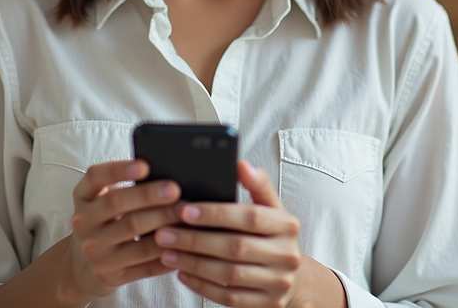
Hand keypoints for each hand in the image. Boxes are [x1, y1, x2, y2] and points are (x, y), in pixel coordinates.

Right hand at [64, 158, 182, 302]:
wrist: (82, 267)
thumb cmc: (105, 222)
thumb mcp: (103, 201)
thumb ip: (125, 186)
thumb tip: (166, 173)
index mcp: (83, 197)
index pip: (95, 176)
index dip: (119, 169)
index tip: (145, 165)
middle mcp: (83, 222)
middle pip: (117, 204)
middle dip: (149, 196)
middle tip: (175, 190)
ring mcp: (94, 251)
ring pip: (133, 234)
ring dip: (162, 222)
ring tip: (185, 214)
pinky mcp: (108, 274)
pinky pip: (143, 264)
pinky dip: (166, 253)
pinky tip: (183, 244)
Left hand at [153, 160, 321, 307]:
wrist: (293, 277)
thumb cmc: (271, 234)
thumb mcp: (270, 208)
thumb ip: (257, 185)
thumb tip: (241, 163)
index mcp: (288, 225)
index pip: (250, 217)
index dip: (216, 213)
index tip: (184, 209)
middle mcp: (287, 255)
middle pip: (236, 247)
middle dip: (196, 239)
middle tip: (164, 232)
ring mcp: (278, 283)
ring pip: (229, 274)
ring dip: (193, 263)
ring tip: (167, 252)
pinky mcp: (266, 305)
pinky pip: (228, 297)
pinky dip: (202, 286)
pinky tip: (182, 274)